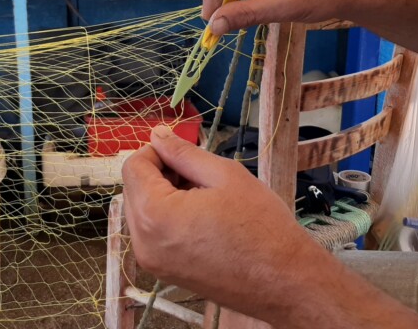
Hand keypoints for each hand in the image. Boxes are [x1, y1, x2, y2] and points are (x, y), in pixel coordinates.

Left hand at [122, 125, 309, 318]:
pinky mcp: (163, 272)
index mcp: (154, 215)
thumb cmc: (261, 226)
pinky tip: (201, 216)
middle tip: (199, 175)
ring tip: (204, 196)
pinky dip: (169, 217)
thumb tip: (158, 135)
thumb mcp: (224, 175)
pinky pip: (152, 233)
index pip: (133, 167)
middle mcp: (143, 242)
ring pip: (142, 210)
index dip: (157, 151)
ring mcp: (152, 262)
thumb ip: (184, 153)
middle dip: (160, 173)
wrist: (284, 281)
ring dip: (164, 195)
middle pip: (133, 189)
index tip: (185, 153)